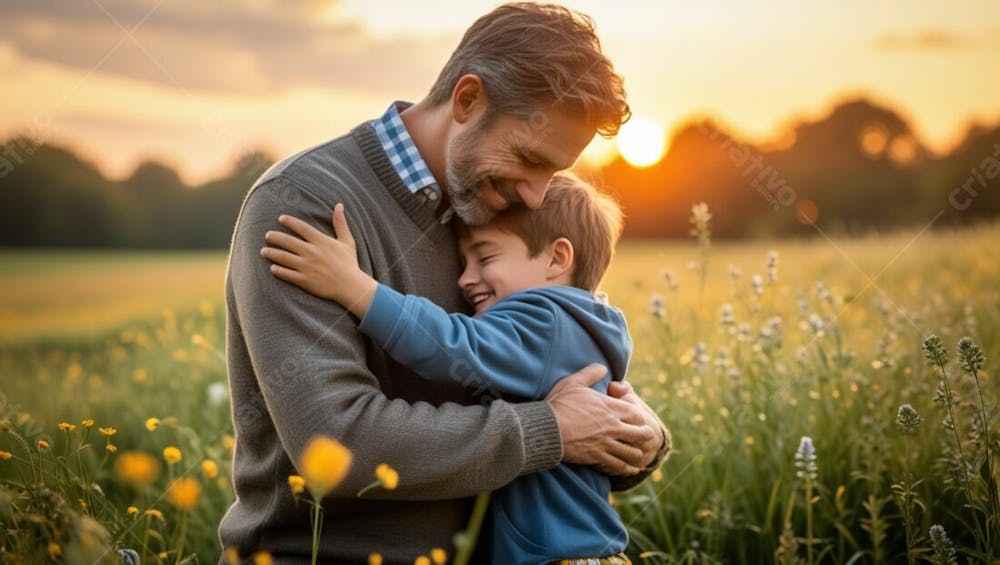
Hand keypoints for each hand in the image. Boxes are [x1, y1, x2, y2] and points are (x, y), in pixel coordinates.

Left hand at [260, 204, 375, 314]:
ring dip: (271, 253)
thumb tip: (339, 205)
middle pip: (287, 241)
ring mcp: (307, 267)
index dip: (290, 221)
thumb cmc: (349, 263)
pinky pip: (287, 274)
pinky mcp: (304, 280)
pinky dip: (278, 270)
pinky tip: (272, 267)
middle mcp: (312, 252)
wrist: (351, 286)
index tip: (281, 218)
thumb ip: (340, 223)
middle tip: (267, 235)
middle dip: (275, 237)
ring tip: (263, 251)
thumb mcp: (347, 241)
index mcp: (321, 241)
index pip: (301, 227)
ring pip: (283, 257)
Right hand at [545, 364, 657, 475]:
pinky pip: (618, 466)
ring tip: (636, 455)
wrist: (547, 429)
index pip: (636, 413)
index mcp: (609, 408)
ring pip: (632, 452)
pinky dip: (626, 468)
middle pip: (640, 434)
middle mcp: (612, 426)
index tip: (637, 419)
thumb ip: (590, 373)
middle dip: (644, 435)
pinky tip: (629, 469)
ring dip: (636, 453)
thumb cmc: (559, 405)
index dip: (640, 417)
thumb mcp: (574, 383)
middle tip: (644, 437)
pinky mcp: (597, 457)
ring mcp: (606, 443)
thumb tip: (602, 367)